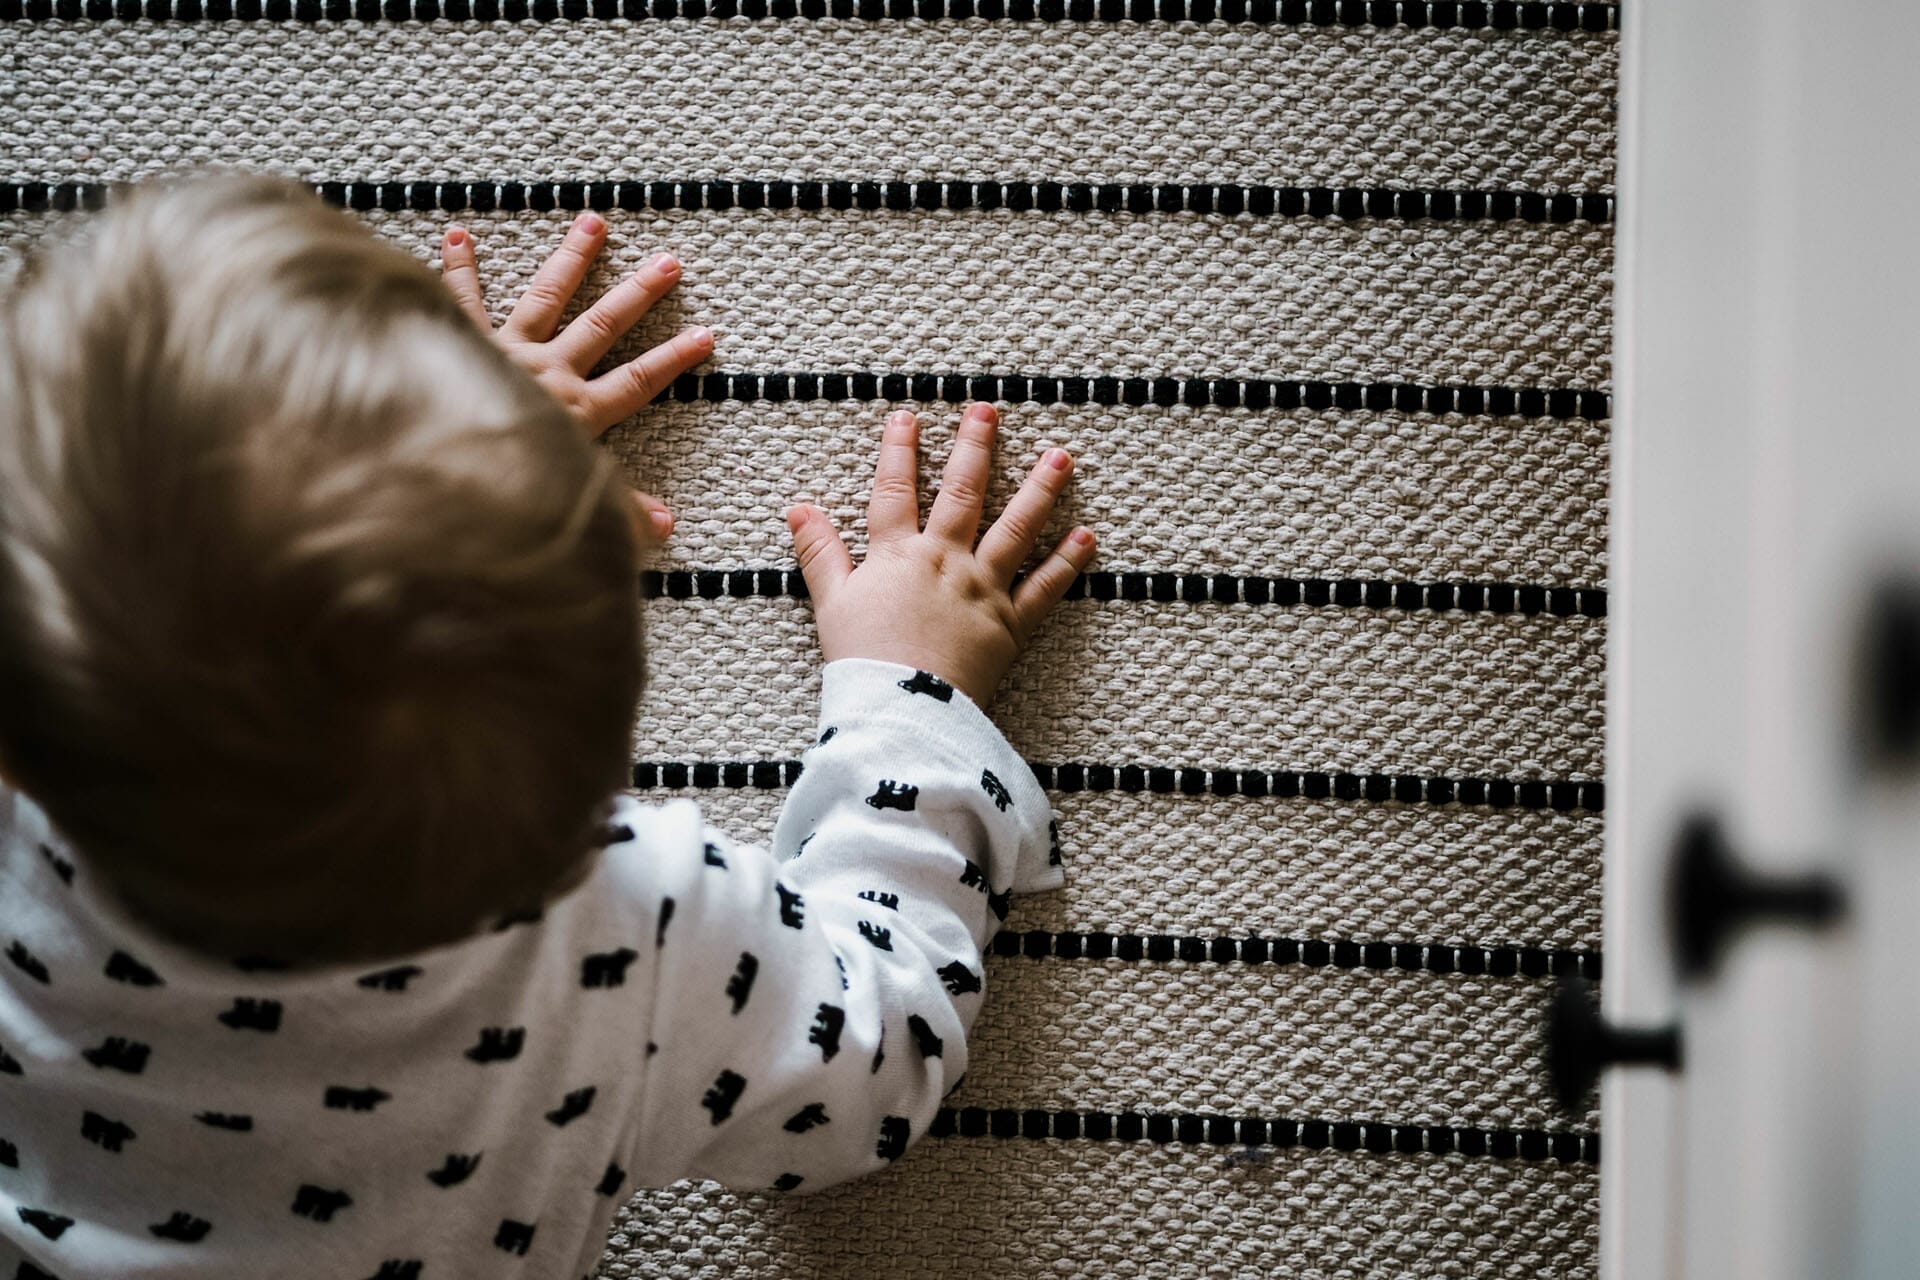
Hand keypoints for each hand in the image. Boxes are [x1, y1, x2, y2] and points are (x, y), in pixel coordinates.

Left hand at [438, 211, 712, 544]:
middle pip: (603, 327)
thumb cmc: (504, 493)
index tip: (705, 335)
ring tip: (592, 222)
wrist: (435, 471)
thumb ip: (619, 515)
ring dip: (573, 258)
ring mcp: (505, 351)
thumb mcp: (571, 508)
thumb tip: (667, 527)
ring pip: (546, 297)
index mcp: (578, 412)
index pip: (637, 382)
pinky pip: (460, 300)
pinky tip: (457, 236)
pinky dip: (458, 268)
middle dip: (639, 293)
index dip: (674, 360)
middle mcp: (548, 372)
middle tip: (668, 262)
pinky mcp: (461, 342)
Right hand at [785, 404, 1095, 708]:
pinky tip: (1087, 536)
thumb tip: (797, 508)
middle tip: (989, 411)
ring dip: (1039, 489)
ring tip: (1060, 456)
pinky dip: (1068, 562)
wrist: (904, 709)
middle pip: (962, 494)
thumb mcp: (830, 603)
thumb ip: (819, 553)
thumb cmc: (863, 660)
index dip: (899, 451)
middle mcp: (946, 561)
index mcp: (898, 555)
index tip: (907, 416)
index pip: (895, 491)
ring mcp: (983, 589)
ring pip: (1015, 528)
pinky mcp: (1011, 624)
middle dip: (975, 448)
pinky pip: (1045, 588)